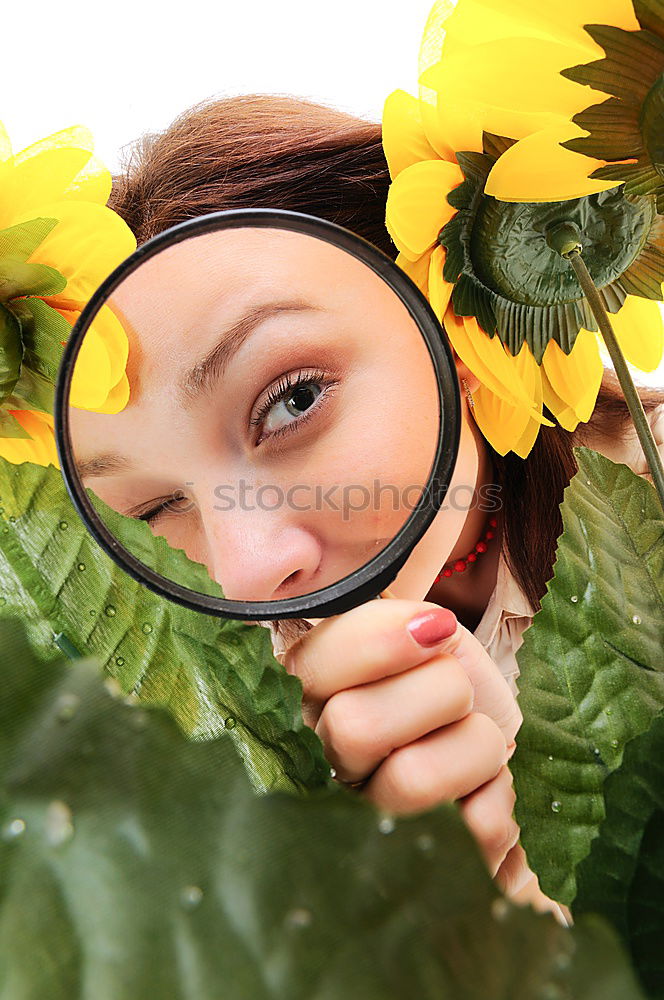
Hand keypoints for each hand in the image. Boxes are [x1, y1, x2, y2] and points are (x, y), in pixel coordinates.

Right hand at [282, 598, 523, 881]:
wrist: (491, 750)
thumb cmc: (442, 689)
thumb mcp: (415, 635)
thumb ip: (395, 624)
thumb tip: (431, 628)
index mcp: (306, 700)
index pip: (308, 668)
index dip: (376, 644)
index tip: (439, 630)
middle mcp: (318, 767)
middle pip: (356, 726)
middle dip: (440, 692)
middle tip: (459, 696)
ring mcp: (364, 827)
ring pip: (415, 780)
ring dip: (475, 745)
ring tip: (476, 743)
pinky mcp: (424, 867)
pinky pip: (473, 825)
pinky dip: (499, 793)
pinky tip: (482, 788)